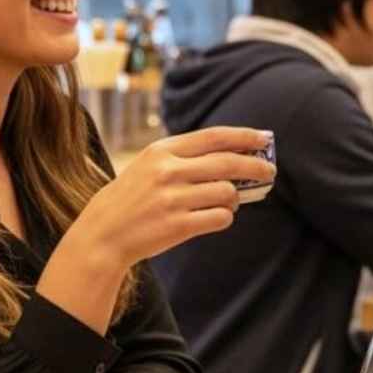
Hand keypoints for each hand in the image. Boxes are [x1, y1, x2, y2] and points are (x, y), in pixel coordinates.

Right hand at [40, 126, 273, 332]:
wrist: (102, 236)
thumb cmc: (131, 199)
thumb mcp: (149, 166)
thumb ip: (185, 158)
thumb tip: (236, 155)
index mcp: (161, 151)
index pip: (214, 137)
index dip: (244, 137)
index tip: (264, 138)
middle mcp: (168, 171)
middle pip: (228, 162)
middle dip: (256, 166)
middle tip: (270, 171)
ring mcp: (173, 199)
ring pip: (228, 192)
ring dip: (236, 198)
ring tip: (229, 201)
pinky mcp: (178, 226)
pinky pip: (220, 217)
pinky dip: (225, 217)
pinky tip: (217, 217)